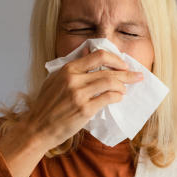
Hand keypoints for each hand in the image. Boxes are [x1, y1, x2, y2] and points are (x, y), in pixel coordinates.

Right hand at [23, 49, 143, 150]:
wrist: (38, 127)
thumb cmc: (47, 104)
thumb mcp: (55, 79)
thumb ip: (73, 65)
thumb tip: (88, 49)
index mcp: (67, 69)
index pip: (98, 55)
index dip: (115, 59)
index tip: (123, 65)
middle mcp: (73, 79)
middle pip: (108, 70)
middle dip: (127, 73)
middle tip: (138, 76)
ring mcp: (79, 94)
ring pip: (110, 83)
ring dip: (123, 85)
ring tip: (126, 89)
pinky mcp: (84, 110)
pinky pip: (108, 98)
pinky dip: (117, 97)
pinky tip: (119, 98)